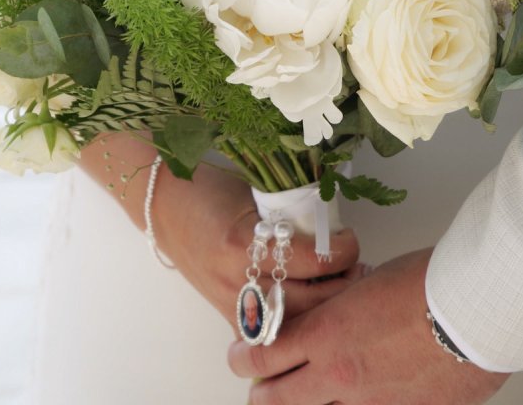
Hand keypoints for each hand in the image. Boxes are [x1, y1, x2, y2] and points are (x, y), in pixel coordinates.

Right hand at [83, 133, 365, 327]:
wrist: (163, 205)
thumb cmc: (209, 191)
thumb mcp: (257, 194)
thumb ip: (293, 214)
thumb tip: (337, 229)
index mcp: (246, 242)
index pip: (316, 260)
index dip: (345, 251)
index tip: (350, 241)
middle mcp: (238, 278)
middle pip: (311, 301)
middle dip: (344, 287)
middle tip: (359, 270)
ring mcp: (232, 301)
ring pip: (295, 324)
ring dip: (325, 310)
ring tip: (342, 291)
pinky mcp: (229, 315)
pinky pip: (273, 331)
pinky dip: (297, 322)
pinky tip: (312, 308)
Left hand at [227, 248, 509, 403]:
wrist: (479, 309)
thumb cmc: (433, 282)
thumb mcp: (372, 283)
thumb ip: (347, 306)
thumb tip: (345, 311)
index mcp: (325, 334)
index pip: (261, 355)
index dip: (243, 358)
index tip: (240, 355)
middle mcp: (338, 376)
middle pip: (275, 400)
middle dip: (263, 393)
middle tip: (261, 386)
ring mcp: (371, 403)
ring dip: (309, 403)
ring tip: (312, 394)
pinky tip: (372, 395)